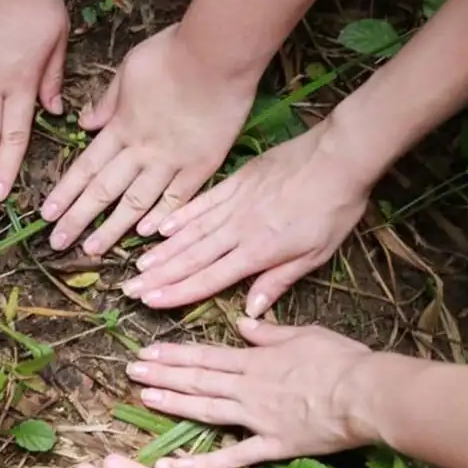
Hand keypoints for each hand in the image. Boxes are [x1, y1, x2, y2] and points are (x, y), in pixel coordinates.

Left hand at [41, 25, 255, 255]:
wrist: (218, 54)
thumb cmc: (172, 53)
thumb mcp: (129, 69)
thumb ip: (107, 101)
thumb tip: (85, 124)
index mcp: (121, 126)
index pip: (85, 167)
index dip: (64, 192)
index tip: (46, 214)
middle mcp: (141, 149)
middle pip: (103, 191)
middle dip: (77, 219)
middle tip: (57, 243)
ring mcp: (172, 160)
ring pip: (135, 202)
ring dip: (112, 229)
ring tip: (92, 250)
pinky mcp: (202, 165)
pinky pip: (178, 198)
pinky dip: (161, 218)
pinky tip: (145, 236)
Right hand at [122, 117, 371, 315]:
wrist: (338, 156)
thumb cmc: (334, 208)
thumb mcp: (316, 253)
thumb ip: (279, 280)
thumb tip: (251, 310)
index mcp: (258, 251)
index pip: (209, 279)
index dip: (177, 293)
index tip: (149, 303)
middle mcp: (237, 230)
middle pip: (191, 259)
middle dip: (158, 277)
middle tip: (129, 290)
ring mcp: (233, 204)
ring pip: (190, 233)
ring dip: (162, 251)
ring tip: (138, 265)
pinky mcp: (234, 182)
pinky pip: (200, 203)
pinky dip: (179, 216)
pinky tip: (159, 227)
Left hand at [126, 318, 375, 467]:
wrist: (367, 393)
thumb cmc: (343, 360)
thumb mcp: (305, 334)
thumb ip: (269, 332)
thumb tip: (243, 322)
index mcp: (256, 361)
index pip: (206, 356)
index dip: (174, 354)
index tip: (148, 351)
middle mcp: (249, 388)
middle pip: (198, 380)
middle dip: (162, 375)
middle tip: (132, 371)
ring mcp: (258, 418)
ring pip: (206, 410)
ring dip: (173, 404)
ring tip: (144, 398)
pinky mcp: (273, 445)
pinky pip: (233, 456)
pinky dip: (204, 463)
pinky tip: (176, 467)